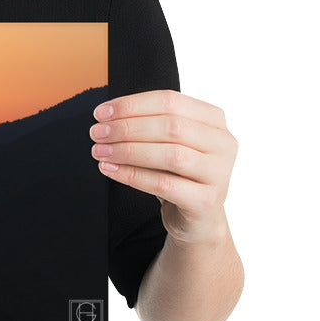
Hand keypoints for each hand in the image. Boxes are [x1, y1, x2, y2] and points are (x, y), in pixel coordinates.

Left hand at [89, 89, 237, 244]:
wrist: (197, 218)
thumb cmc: (178, 175)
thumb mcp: (167, 143)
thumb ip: (147, 125)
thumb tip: (106, 116)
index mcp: (213, 119)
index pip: (170, 101)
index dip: (132, 105)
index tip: (100, 113)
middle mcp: (222, 143)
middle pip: (171, 126)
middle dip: (127, 128)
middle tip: (96, 133)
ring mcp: (219, 173)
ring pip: (170, 154)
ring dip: (128, 150)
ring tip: (99, 151)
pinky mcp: (206, 200)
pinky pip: (164, 184)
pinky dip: (132, 175)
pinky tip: (110, 169)